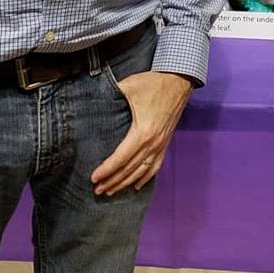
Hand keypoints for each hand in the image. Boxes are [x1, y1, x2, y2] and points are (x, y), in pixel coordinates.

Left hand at [90, 71, 191, 195]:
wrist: (179, 81)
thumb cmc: (154, 83)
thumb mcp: (130, 86)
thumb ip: (111, 93)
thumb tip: (94, 96)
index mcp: (143, 132)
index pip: (121, 158)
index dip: (106, 170)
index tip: (94, 178)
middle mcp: (153, 143)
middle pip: (129, 169)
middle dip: (112, 181)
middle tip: (98, 190)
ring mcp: (161, 144)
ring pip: (142, 171)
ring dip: (126, 183)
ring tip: (112, 191)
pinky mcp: (166, 142)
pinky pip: (155, 165)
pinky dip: (146, 178)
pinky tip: (137, 185)